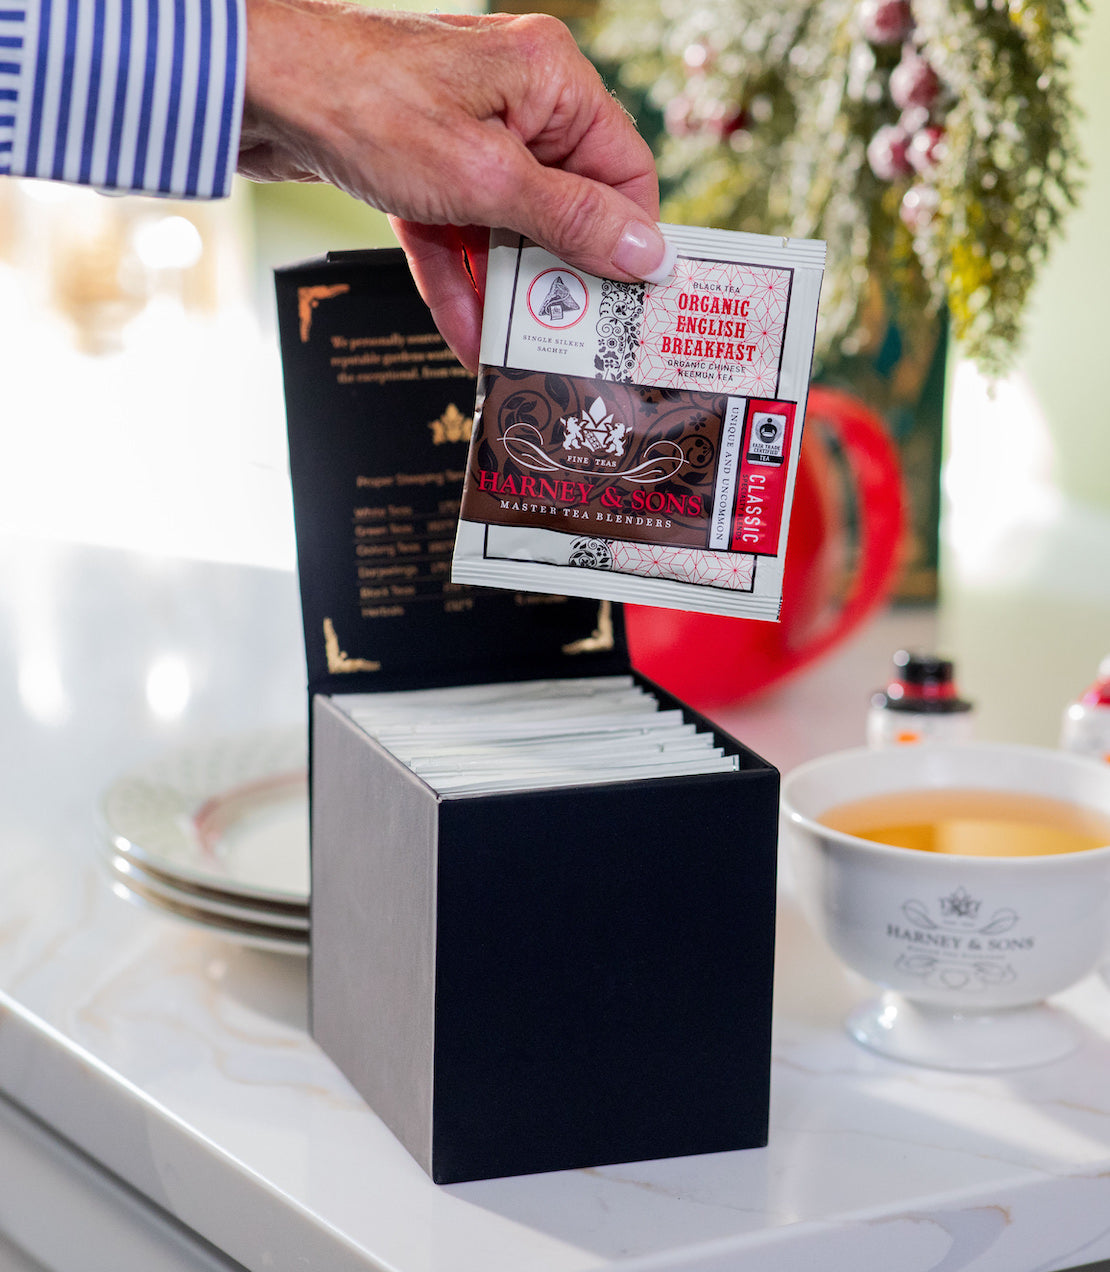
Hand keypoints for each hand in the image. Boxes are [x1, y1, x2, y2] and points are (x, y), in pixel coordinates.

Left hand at [239, 0, 668, 369]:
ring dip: (506, 290)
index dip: (629, 239)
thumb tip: (647, 253)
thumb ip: (572, 219)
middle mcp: (516, 101)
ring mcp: (465, 133)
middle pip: (565, 205)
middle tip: (571, 341)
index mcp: (550, 80)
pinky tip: (467, 335)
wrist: (253, 90)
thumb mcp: (487, 178)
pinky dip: (458, 279)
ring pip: (506, 227)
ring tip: (515, 353)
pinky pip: (456, 231)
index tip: (628, 302)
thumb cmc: (367, 105)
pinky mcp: (421, 164)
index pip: (624, 168)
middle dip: (560, 276)